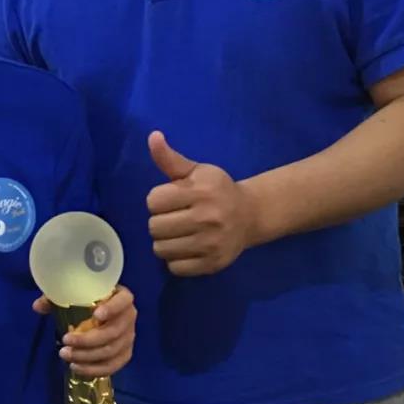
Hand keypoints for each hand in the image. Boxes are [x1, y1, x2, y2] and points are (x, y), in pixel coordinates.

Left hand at [33, 286, 136, 377]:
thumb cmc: (87, 299)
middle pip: (113, 332)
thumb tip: (38, 306)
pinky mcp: (125, 354)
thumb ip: (56, 298)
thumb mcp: (73, 294)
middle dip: (88, 340)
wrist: (100, 312)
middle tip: (64, 342)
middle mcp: (130, 317)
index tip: (95, 315)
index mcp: (122, 297)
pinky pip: (113, 366)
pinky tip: (76, 368)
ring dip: (87, 356)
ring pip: (111, 351)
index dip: (112, 309)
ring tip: (65, 355)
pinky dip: (94, 369)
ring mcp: (129, 337)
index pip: (123, 301)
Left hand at [146, 131, 251, 276]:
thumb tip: (153, 136)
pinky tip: (187, 248)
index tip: (171, 199)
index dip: (158, 199)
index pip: (154, 200)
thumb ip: (171, 159)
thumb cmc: (218, 190)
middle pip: (154, 226)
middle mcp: (206, 218)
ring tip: (178, 234)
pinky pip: (175, 267)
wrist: (250, 215)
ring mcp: (210, 244)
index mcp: (200, 192)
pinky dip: (175, 260)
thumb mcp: (197, 171)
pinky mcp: (212, 264)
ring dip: (165, 242)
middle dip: (159, 221)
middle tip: (174, 218)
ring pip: (161, 249)